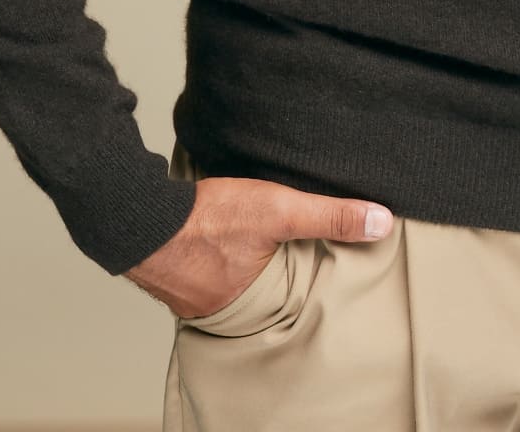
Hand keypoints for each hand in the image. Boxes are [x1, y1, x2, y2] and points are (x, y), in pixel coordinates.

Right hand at [124, 175, 395, 320]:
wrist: (138, 216)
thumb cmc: (206, 219)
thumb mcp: (280, 209)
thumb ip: (330, 215)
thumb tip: (382, 222)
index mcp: (259, 303)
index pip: (299, 297)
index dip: (313, 280)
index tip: (330, 268)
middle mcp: (228, 310)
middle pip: (268, 294)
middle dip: (281, 276)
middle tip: (295, 256)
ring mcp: (200, 298)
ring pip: (239, 283)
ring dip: (249, 267)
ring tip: (260, 248)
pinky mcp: (180, 278)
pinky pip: (212, 272)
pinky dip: (222, 259)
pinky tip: (224, 240)